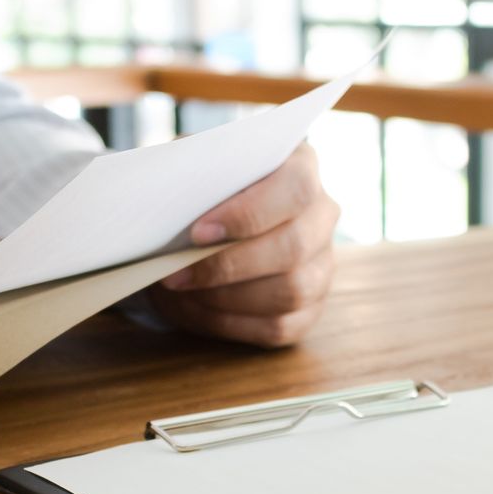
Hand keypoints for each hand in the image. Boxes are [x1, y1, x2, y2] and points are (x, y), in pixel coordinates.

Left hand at [150, 143, 340, 346]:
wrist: (202, 230)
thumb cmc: (201, 196)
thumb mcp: (197, 174)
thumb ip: (196, 180)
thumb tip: (170, 204)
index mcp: (301, 167)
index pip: (296, 188)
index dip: (249, 213)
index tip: (197, 232)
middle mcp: (321, 215)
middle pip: (293, 247)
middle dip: (227, 266)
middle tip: (175, 273)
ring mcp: (321, 264)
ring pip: (290, 291)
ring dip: (225, 297)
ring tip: (182, 290)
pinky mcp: (310, 307)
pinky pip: (279, 326)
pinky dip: (231, 322)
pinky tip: (198, 308)